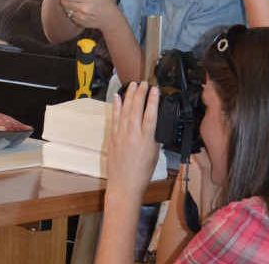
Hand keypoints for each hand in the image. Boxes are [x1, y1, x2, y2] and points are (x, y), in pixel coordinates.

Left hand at [59, 0, 115, 27]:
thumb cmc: (106, 4)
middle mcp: (82, 9)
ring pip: (65, 9)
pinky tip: (78, 8)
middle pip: (64, 2)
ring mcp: (80, 17)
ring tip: (75, 1)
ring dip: (67, 4)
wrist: (110, 18)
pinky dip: (71, 11)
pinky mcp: (79, 22)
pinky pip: (69, 15)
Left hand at [106, 81, 160, 197]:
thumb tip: (153, 126)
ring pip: (125, 110)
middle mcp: (133, 134)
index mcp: (147, 139)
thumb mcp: (154, 155)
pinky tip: (118, 97)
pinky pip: (115, 118)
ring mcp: (121, 134)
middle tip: (144, 83)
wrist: (124, 185)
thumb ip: (154, 138)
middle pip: (137, 108)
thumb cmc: (142, 173)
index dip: (153, 100)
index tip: (156, 90)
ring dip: (129, 96)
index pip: (151, 114)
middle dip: (140, 93)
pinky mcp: (112, 137)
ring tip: (133, 85)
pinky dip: (116, 106)